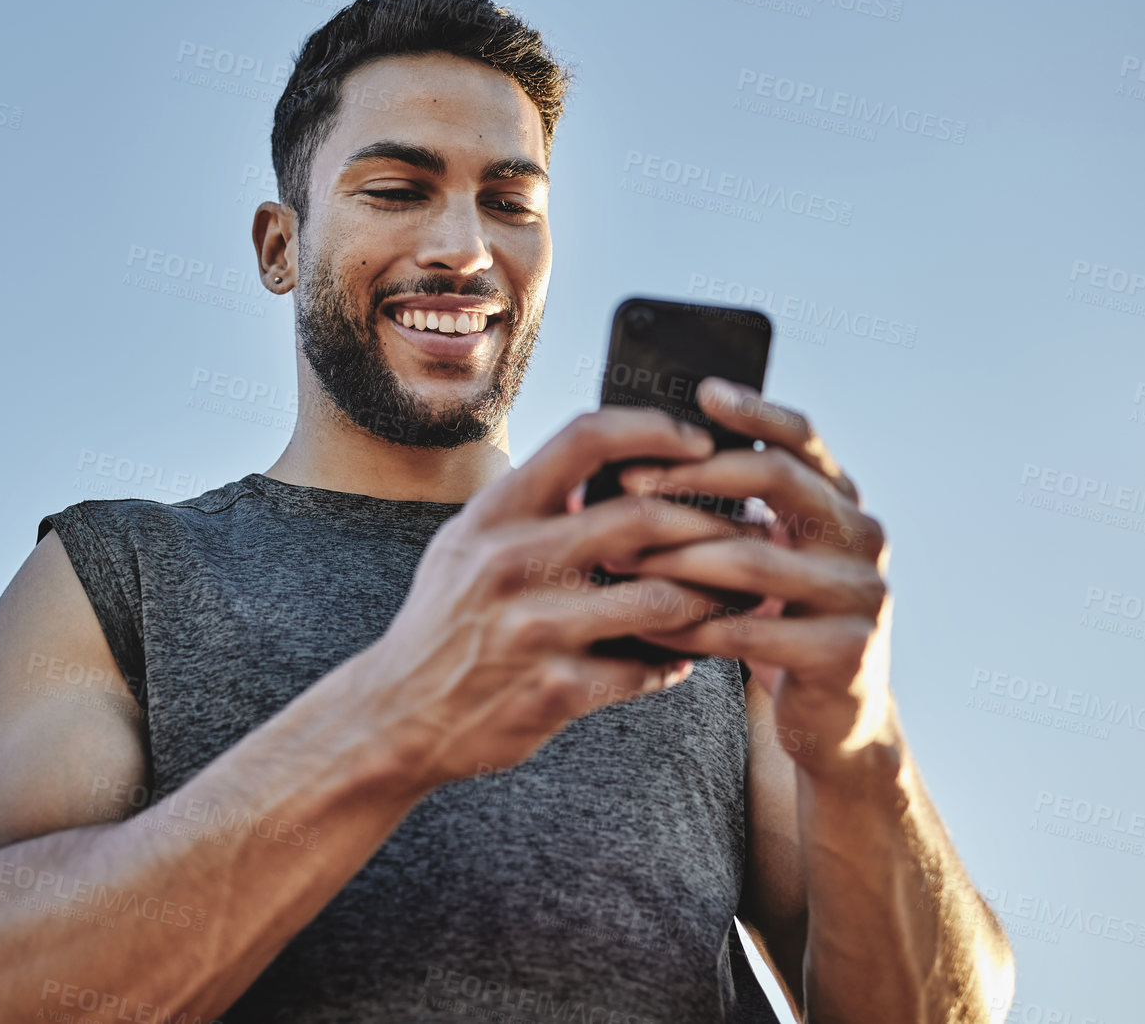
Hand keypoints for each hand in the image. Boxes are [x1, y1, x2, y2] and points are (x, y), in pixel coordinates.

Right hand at [356, 407, 759, 790]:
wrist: (398, 713)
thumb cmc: (445, 619)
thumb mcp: (467, 542)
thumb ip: (532, 502)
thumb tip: (612, 460)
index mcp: (496, 513)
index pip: (587, 438)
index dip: (655, 430)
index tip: (697, 444)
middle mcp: (512, 562)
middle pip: (645, 519)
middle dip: (711, 524)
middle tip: (747, 530)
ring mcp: (535, 629)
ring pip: (663, 600)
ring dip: (711, 598)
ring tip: (734, 594)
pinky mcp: (555, 691)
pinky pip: (645, 670)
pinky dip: (674, 662)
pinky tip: (681, 658)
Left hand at [619, 378, 895, 782]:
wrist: (834, 720)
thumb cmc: (778, 622)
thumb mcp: (765, 557)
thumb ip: (732, 513)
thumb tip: (637, 463)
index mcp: (842, 503)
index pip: (803, 439)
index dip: (756, 412)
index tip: (703, 391)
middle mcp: (863, 537)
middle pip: (779, 481)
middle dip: (695, 478)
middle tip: (629, 485)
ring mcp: (863, 593)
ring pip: (756, 559)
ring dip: (676, 559)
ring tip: (618, 560)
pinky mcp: (848, 650)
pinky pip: (753, 631)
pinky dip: (693, 627)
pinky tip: (649, 626)